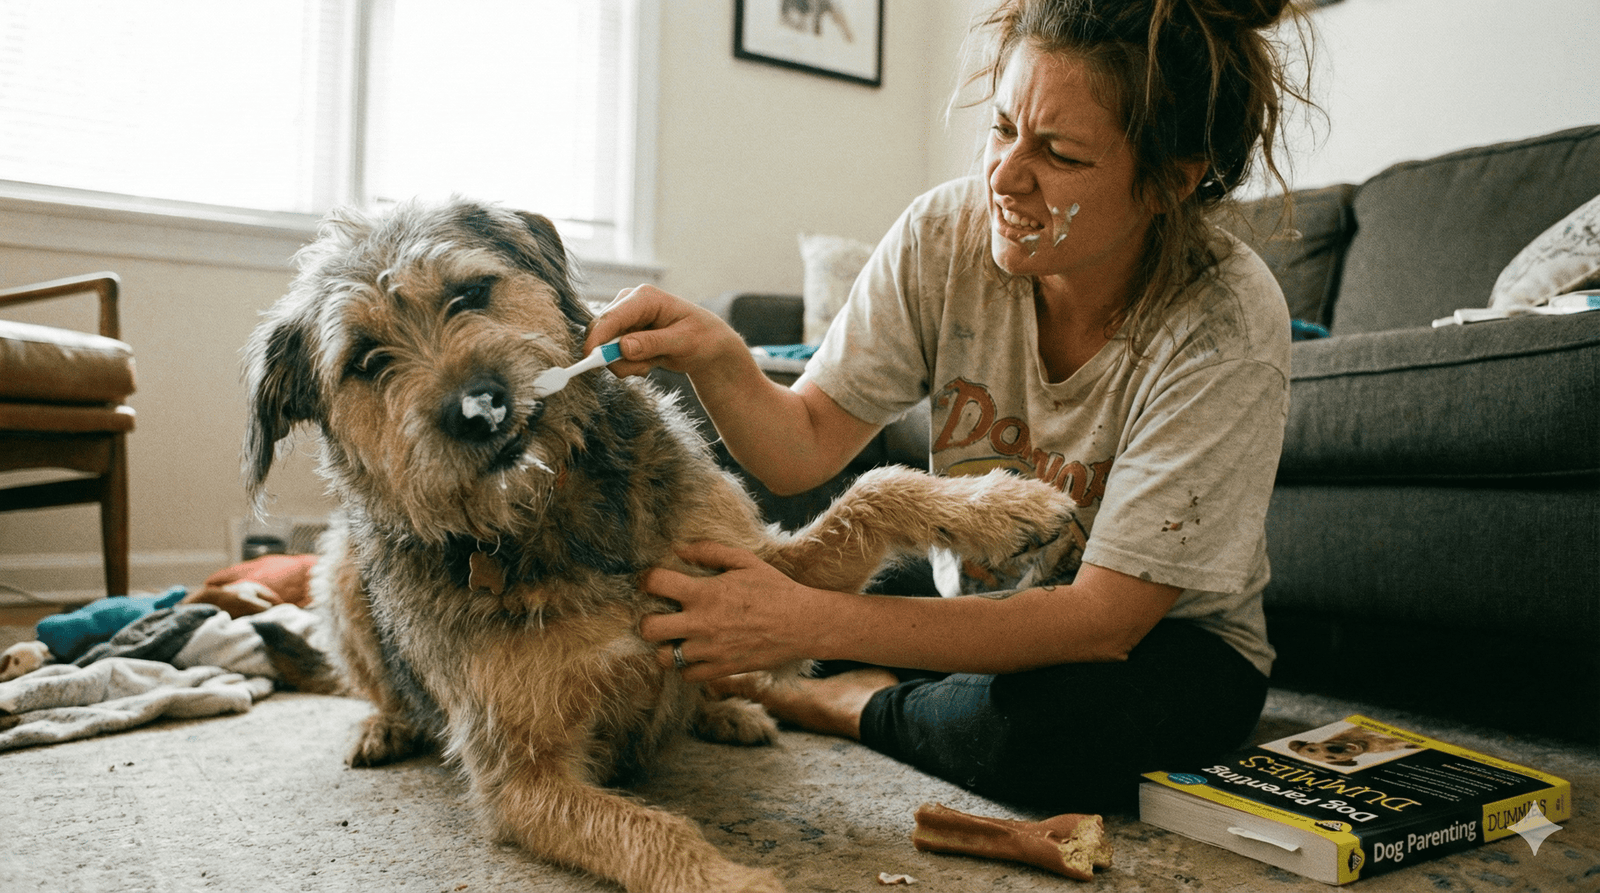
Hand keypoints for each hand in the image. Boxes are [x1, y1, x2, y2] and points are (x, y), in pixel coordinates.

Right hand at [585, 285, 745, 379]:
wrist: (708, 345)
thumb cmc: (702, 337)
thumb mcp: (684, 341)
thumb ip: (653, 343)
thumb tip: (624, 347)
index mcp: (644, 298)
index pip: (610, 317)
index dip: (597, 339)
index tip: (591, 361)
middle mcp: (629, 304)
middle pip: (601, 332)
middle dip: (615, 357)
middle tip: (643, 369)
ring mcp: (625, 320)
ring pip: (605, 348)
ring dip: (626, 364)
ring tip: (652, 362)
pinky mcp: (623, 334)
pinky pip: (612, 356)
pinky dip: (629, 365)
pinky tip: (649, 362)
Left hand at [638, 541, 819, 682]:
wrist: (803, 624)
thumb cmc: (775, 589)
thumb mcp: (745, 561)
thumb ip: (710, 551)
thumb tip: (679, 549)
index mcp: (705, 593)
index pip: (656, 583)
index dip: (646, 580)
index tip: (651, 582)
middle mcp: (701, 623)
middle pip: (648, 628)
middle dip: (647, 621)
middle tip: (659, 616)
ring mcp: (710, 650)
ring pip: (664, 657)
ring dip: (666, 647)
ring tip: (676, 638)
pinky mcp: (721, 669)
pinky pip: (687, 675)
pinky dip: (687, 666)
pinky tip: (696, 653)